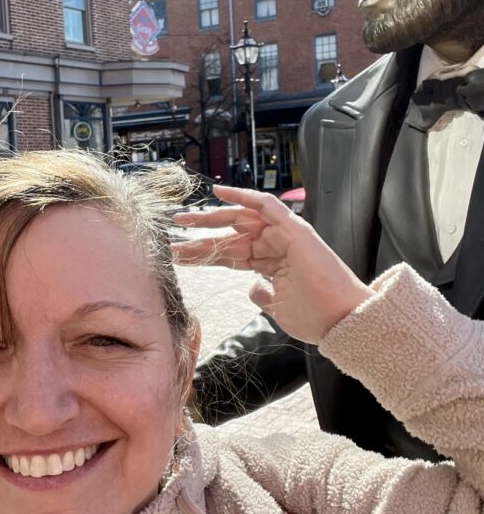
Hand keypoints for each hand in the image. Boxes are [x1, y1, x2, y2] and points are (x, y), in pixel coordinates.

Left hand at [173, 186, 372, 343]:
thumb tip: (251, 287)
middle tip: (173, 229)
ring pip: (242, 218)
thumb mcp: (277, 308)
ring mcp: (284, 236)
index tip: (177, 254)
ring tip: (184, 217)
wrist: (340, 320)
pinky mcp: (294, 229)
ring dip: (212, 216)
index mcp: (270, 264)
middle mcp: (275, 246)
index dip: (203, 253)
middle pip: (230, 234)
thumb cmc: (314, 316)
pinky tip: (220, 193)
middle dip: (201, 232)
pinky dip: (244, 196)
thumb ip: (262, 295)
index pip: (229, 254)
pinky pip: (267, 204)